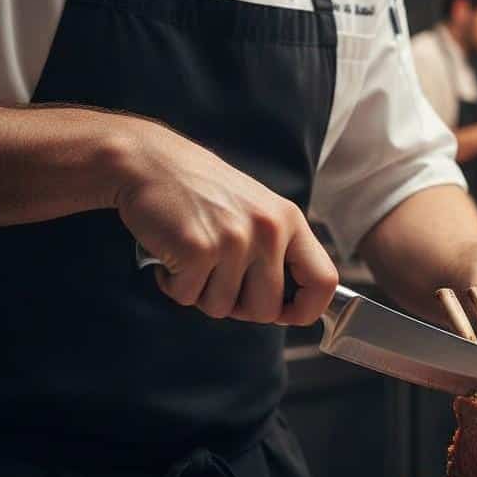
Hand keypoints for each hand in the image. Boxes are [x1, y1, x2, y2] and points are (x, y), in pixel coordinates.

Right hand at [113, 117, 337, 325]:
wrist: (152, 162)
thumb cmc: (203, 191)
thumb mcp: (257, 210)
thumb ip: (276, 251)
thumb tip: (286, 307)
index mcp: (290, 221)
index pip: (324, 281)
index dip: (307, 310)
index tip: (284, 314)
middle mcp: (269, 230)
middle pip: (266, 310)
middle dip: (238, 306)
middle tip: (217, 277)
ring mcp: (234, 240)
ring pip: (222, 308)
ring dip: (200, 292)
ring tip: (193, 256)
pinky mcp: (198, 249)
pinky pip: (187, 297)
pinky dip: (173, 284)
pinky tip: (171, 254)